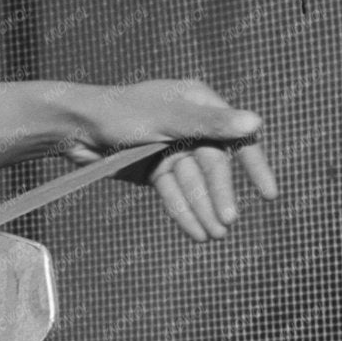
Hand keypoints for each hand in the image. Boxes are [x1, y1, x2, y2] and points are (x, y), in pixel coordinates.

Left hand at [61, 77, 279, 241]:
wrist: (73, 128)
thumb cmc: (118, 112)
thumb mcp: (165, 116)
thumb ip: (208, 123)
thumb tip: (256, 123)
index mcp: (198, 103)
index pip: (236, 136)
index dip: (254, 164)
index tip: (269, 193)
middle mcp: (189, 126)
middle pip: (212, 166)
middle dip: (219, 195)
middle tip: (228, 223)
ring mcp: (170, 149)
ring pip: (193, 184)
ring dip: (203, 209)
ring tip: (213, 237)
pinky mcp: (153, 170)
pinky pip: (173, 193)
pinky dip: (182, 211)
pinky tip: (195, 233)